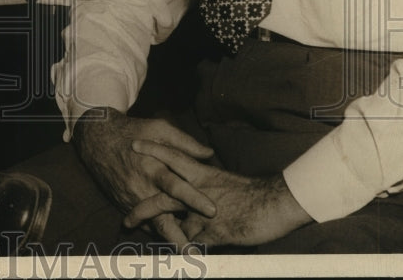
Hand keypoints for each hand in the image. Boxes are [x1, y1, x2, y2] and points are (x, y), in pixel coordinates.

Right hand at [72, 108, 216, 244]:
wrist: (97, 138)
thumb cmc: (132, 131)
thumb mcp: (159, 128)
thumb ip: (185, 143)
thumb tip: (210, 154)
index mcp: (153, 167)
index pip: (176, 186)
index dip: (193, 198)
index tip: (213, 211)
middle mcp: (142, 187)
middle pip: (161, 217)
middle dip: (178, 237)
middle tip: (196, 253)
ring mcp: (131, 198)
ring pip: (151, 225)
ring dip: (168, 240)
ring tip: (187, 254)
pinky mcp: (123, 204)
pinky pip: (141, 223)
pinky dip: (156, 231)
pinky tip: (171, 240)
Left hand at [127, 139, 311, 247]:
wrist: (276, 203)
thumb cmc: (251, 193)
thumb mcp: (222, 182)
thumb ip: (202, 185)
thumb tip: (186, 193)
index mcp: (202, 174)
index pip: (173, 157)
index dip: (154, 150)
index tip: (134, 146)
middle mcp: (199, 192)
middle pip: (164, 198)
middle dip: (142, 209)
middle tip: (126, 220)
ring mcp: (206, 213)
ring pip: (177, 224)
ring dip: (163, 235)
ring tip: (150, 244)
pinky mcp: (216, 231)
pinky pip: (195, 243)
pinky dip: (187, 251)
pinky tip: (180, 258)